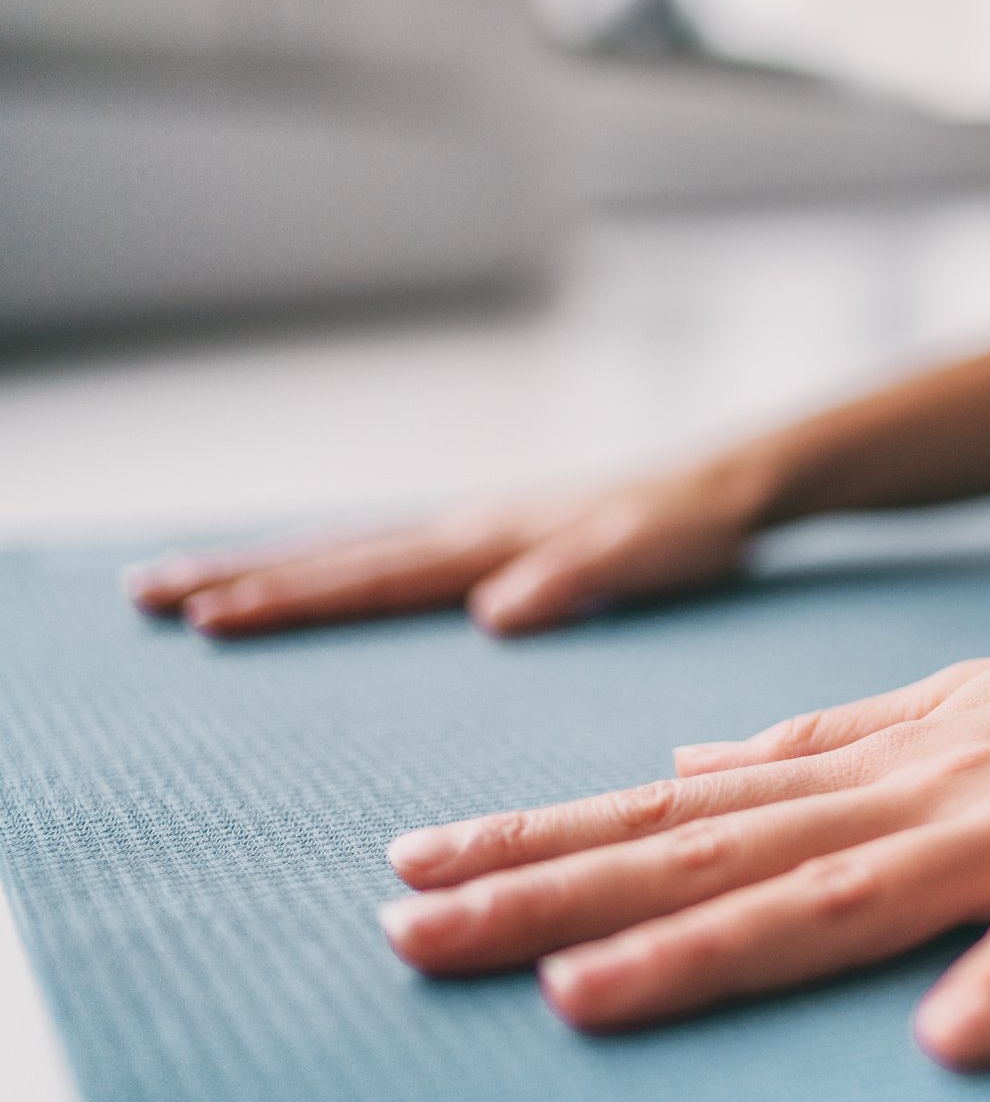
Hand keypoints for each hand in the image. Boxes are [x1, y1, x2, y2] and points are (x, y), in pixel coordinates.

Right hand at [123, 453, 779, 636]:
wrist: (734, 483)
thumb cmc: (693, 528)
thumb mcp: (645, 559)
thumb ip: (575, 582)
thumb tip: (492, 615)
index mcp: (491, 540)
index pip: (371, 578)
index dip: (288, 601)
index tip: (206, 618)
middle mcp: (470, 528)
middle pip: (336, 557)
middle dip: (240, 576)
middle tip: (144, 596)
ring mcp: (480, 529)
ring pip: (354, 551)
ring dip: (270, 568)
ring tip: (187, 584)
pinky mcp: (499, 538)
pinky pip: (392, 554)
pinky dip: (332, 566)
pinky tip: (310, 579)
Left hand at [373, 628, 989, 1067]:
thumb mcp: (962, 707)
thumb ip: (828, 740)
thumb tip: (692, 763)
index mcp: (892, 758)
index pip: (693, 806)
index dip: (552, 838)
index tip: (415, 864)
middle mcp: (938, 784)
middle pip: (728, 851)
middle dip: (564, 896)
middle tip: (413, 934)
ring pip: (853, 890)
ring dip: (717, 945)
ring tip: (584, 999)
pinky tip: (952, 1045)